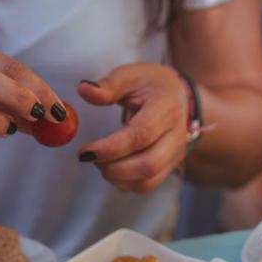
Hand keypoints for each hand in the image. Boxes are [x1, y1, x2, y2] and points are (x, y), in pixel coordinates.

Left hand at [77, 64, 187, 192]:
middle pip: (147, 164)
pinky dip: (125, 184)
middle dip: (114, 168)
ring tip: (99, 162)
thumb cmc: (151, 85)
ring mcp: (175, 155)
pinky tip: (111, 169)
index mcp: (167, 109)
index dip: (112, 147)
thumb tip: (83, 90)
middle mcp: (176, 136)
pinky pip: (146, 185)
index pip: (141, 135)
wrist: (178, 98)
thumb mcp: (131, 76)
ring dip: (117, 178)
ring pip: (147, 181)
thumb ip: (108, 85)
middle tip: (90, 158)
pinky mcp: (168, 168)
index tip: (86, 151)